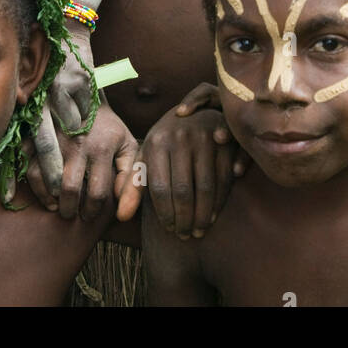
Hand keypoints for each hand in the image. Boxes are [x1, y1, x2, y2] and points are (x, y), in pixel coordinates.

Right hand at [24, 99, 136, 221]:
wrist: (86, 92)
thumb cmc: (108, 128)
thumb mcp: (127, 147)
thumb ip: (131, 178)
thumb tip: (123, 212)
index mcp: (102, 148)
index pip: (97, 193)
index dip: (93, 210)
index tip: (89, 214)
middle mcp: (77, 143)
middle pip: (70, 188)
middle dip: (69, 209)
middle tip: (69, 214)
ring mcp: (54, 137)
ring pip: (44, 178)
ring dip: (47, 198)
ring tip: (54, 205)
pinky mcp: (36, 132)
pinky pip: (24, 163)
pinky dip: (24, 182)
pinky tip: (29, 194)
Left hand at [118, 82, 247, 237]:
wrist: (195, 111)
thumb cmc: (166, 143)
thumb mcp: (146, 157)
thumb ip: (133, 186)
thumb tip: (121, 217)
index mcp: (156, 142)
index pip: (159, 189)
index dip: (165, 214)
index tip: (169, 230)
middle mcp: (179, 137)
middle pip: (183, 191)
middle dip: (184, 220)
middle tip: (186, 235)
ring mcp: (204, 137)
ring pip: (205, 188)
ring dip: (203, 216)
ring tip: (198, 231)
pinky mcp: (225, 141)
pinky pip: (224, 179)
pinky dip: (220, 202)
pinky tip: (213, 216)